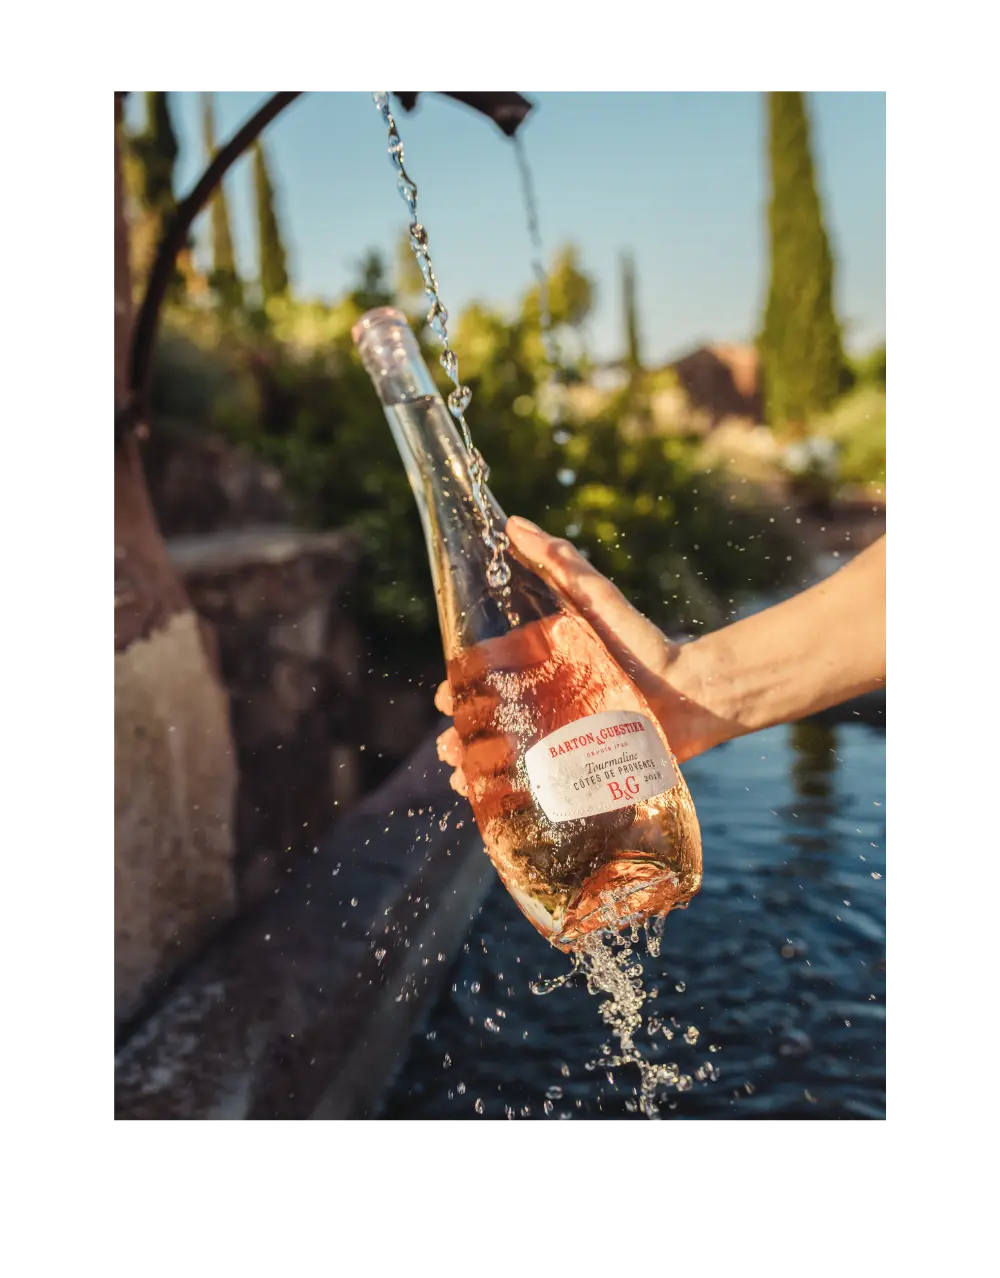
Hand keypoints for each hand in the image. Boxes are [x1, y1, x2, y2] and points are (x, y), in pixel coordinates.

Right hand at [435, 516, 721, 795]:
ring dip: (473, 766)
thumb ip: (560, 563)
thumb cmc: (644, 643)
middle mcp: (543, 698)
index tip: (445, 695)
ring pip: (501, 752)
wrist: (692, 695)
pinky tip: (485, 800)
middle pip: (487, 717)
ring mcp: (556, 734)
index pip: (486, 673)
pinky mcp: (575, 766)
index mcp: (540, 660)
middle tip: (448, 746)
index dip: (461, 684)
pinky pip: (532, 782)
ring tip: (461, 778)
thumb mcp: (597, 599)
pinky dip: (503, 792)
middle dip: (459, 733)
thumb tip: (513, 522)